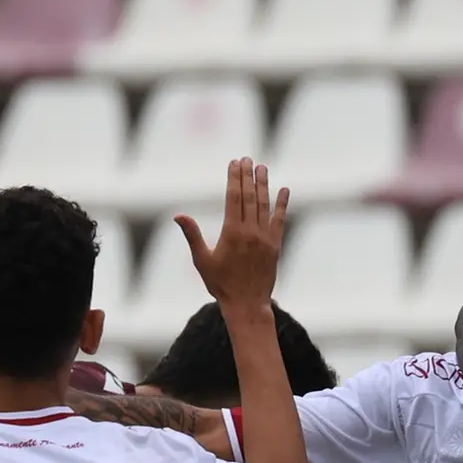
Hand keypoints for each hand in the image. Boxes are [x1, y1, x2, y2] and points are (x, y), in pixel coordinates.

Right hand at [177, 157, 287, 309]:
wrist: (247, 304)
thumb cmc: (220, 284)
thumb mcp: (202, 260)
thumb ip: (192, 235)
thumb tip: (178, 215)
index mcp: (232, 232)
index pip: (233, 197)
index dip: (234, 178)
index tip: (234, 163)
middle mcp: (250, 232)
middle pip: (249, 197)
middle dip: (248, 176)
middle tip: (248, 159)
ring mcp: (265, 238)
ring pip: (265, 205)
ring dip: (264, 184)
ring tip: (262, 167)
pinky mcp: (276, 245)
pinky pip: (280, 220)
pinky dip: (282, 204)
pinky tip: (284, 190)